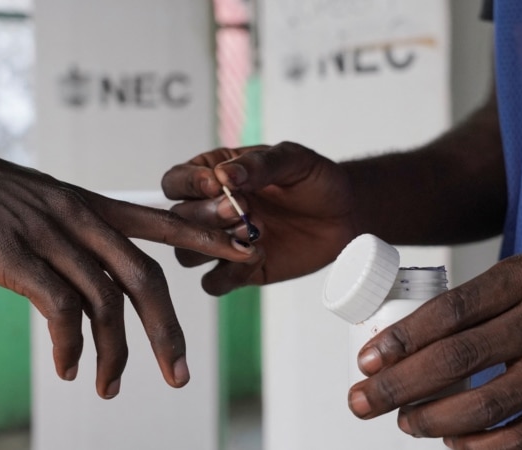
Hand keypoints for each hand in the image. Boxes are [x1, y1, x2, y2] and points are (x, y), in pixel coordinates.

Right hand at [0, 109, 254, 398]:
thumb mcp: (39, 200)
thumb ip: (71, 232)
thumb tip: (84, 276)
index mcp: (91, 203)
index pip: (163, 221)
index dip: (208, 238)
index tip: (246, 252)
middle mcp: (81, 218)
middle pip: (146, 278)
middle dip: (169, 331)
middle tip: (180, 374)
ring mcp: (51, 236)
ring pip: (106, 301)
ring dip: (115, 353)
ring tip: (109, 387)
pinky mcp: (17, 256)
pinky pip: (61, 309)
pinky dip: (72, 345)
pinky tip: (70, 368)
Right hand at [161, 141, 359, 294]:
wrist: (345, 214)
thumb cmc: (315, 180)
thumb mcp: (292, 160)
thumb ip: (259, 164)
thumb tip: (223, 174)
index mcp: (213, 175)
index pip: (176, 181)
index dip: (188, 184)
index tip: (215, 184)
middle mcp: (210, 210)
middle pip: (179, 220)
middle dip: (207, 215)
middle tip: (242, 210)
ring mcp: (222, 243)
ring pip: (187, 253)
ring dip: (212, 246)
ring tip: (252, 233)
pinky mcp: (239, 272)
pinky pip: (214, 283)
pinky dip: (231, 273)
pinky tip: (261, 256)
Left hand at [348, 254, 521, 448]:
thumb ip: (477, 305)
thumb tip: (406, 344)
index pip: (451, 310)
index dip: (402, 339)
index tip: (367, 360)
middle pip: (457, 358)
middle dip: (398, 386)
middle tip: (362, 400)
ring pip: (485, 405)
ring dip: (431, 420)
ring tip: (405, 422)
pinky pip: (521, 438)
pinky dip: (479, 447)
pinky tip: (453, 444)